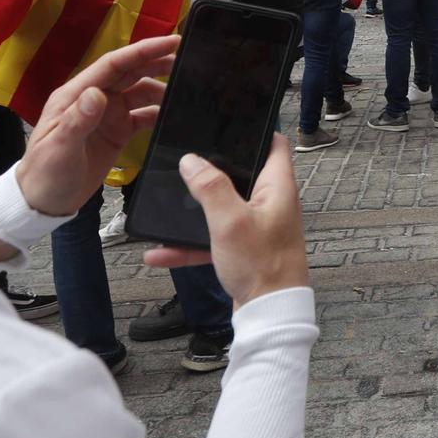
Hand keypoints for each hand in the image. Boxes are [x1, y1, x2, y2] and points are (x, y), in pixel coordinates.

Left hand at [13, 35, 176, 216]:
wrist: (43, 202)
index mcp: (76, 95)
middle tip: (187, 59)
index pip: (113, 65)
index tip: (171, 42)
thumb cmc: (46, 173)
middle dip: (157, 63)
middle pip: (130, 73)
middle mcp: (94, 99)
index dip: (142, 51)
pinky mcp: (118, 132)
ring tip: (187, 89)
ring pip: (139, 92)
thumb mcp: (59, 148)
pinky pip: (143, 116)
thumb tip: (98, 93)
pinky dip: (159, 112)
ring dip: (161, 88)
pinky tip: (174, 115)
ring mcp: (107, 115)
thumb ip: (78, 120)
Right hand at [144, 136, 309, 307]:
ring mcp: (256, 227)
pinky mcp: (243, 249)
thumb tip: (192, 160)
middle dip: (212, 170)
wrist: (269, 315)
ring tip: (166, 208)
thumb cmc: (263, 267)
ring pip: (221, 209)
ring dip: (194, 212)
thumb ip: (210, 187)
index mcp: (277, 187)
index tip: (230, 122)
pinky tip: (160, 252)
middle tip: (186, 160)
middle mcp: (270, 203)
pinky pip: (212, 239)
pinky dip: (189, 245)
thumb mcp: (230, 221)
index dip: (256, 130)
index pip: (275, 145)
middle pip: (241, 174)